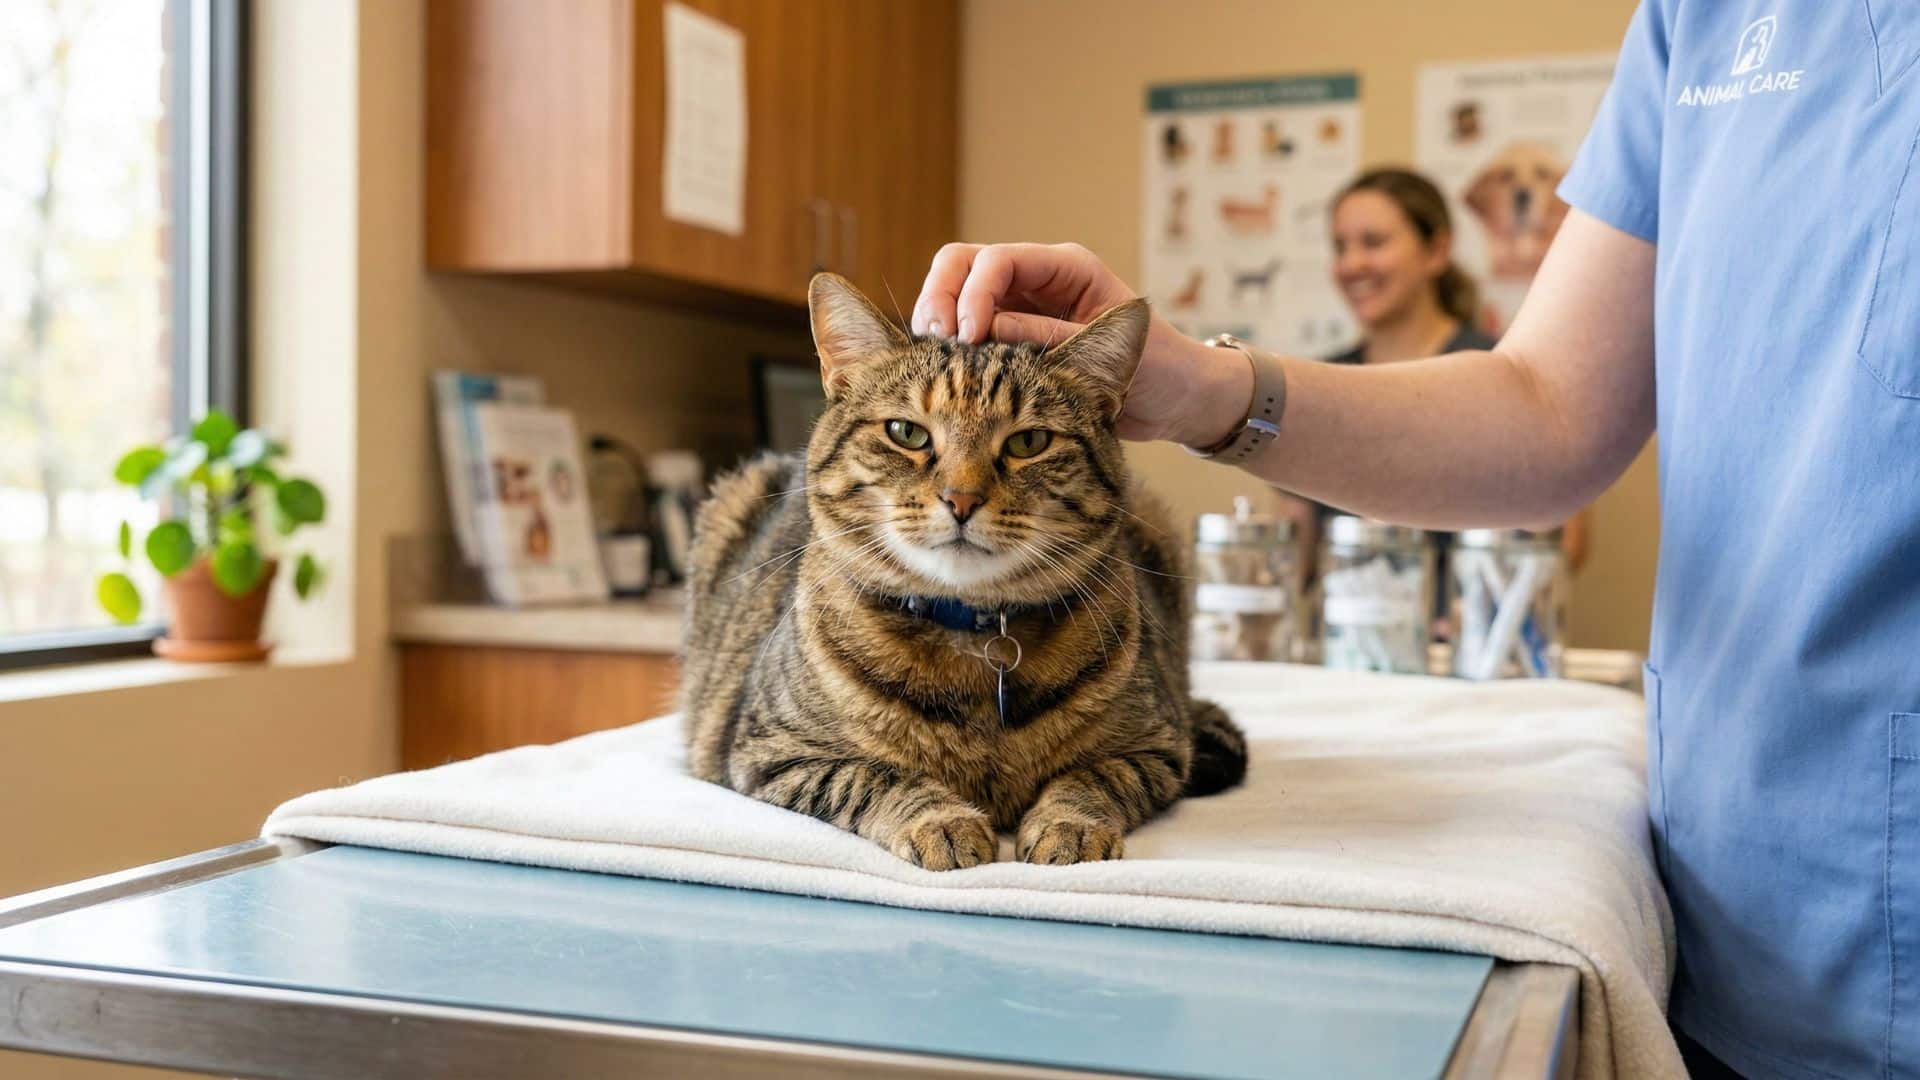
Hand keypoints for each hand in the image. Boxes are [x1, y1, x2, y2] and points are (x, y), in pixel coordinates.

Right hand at [911, 242, 1248, 445]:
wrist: (1178, 400)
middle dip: (943, 297)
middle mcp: (1039, 279)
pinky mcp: (1012, 337)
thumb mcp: (1107, 356)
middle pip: (964, 263)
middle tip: (935, 343)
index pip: (999, 260)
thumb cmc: (1159, 371)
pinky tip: (944, 369)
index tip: (968, 338)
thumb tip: (985, 331)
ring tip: (935, 358)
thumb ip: (1047, 340)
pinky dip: (950, 343)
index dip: (973, 294)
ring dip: (940, 319)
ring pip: (957, 292)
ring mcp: (1021, 305)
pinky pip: (968, 328)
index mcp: (1067, 267)